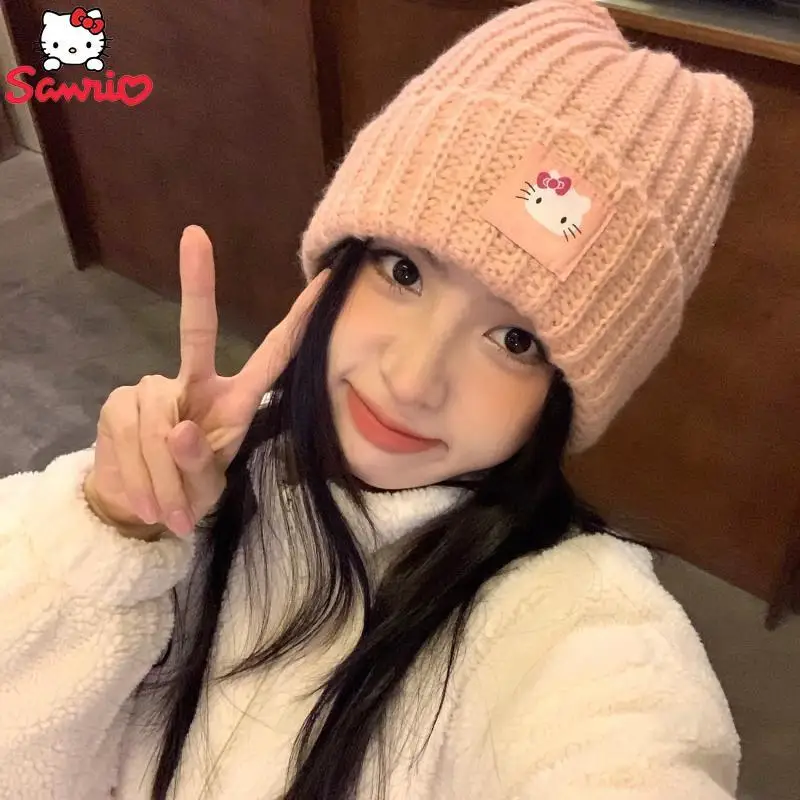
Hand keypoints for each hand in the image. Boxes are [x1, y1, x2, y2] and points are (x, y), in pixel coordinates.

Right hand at [84, 225, 329, 538]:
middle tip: (195, 236)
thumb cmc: (186, 492)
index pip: (272, 355)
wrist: (135, 507)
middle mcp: (196, 381)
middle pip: (196, 331)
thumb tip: (179, 429)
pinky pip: (129, 434)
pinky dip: (138, 476)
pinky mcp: (117, 401)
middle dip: (198, 283)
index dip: (297, 321)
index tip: (324, 281)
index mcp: (235, 400)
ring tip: (168, 510)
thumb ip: (198, 464)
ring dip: (161, 475)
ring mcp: (153, 386)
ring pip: (159, 417)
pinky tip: (145, 499)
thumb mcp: (205, 488)